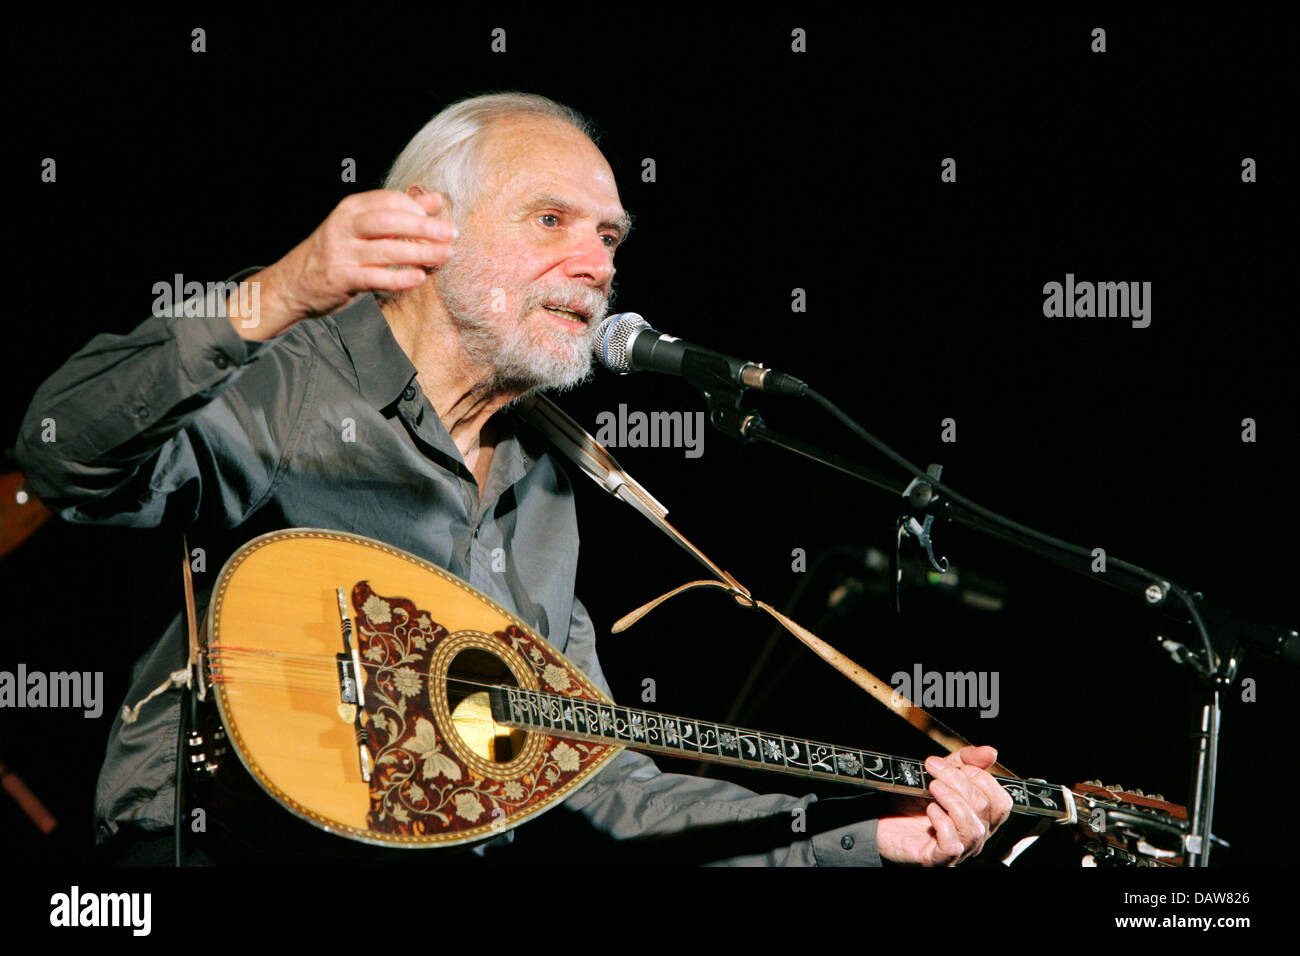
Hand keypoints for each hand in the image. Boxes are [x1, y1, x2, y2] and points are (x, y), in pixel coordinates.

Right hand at [229, 189, 456, 339]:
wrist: (294, 283)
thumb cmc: (338, 252)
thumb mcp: (362, 226)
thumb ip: (399, 213)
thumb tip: (435, 199)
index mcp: (351, 209)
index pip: (389, 201)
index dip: (417, 208)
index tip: (440, 219)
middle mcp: (344, 227)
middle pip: (389, 221)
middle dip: (423, 227)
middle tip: (451, 234)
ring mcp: (341, 253)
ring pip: (385, 250)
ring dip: (419, 253)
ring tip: (443, 256)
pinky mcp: (341, 278)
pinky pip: (375, 278)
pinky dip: (398, 278)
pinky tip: (418, 278)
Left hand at [876, 745, 1012, 865]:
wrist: (881, 820)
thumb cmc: (911, 801)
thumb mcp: (938, 774)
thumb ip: (963, 762)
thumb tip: (990, 752)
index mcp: (980, 816)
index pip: (1001, 801)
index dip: (981, 778)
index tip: (956, 765)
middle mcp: (974, 835)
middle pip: (986, 808)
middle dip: (959, 782)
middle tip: (935, 770)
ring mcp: (958, 849)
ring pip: (973, 828)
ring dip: (951, 800)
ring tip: (933, 787)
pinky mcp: (937, 859)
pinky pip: (953, 845)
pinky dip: (942, 822)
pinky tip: (930, 810)